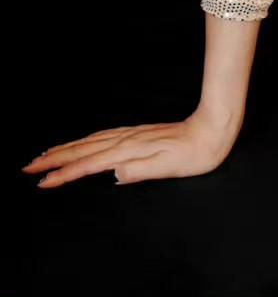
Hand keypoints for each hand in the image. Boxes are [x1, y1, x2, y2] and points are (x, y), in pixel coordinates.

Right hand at [21, 106, 242, 187]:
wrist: (214, 128)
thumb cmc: (194, 153)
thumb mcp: (170, 167)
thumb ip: (140, 171)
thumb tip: (114, 175)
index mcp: (130, 151)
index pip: (90, 164)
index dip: (65, 174)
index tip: (42, 182)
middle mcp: (127, 140)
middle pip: (83, 150)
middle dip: (55, 158)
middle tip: (29, 167)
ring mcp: (132, 135)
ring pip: (91, 141)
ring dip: (67, 149)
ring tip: (47, 155)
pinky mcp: (138, 133)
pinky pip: (103, 137)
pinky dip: (85, 142)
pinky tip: (82, 144)